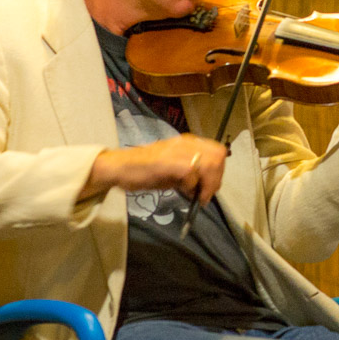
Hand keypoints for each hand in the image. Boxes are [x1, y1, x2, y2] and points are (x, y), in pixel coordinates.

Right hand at [85, 134, 226, 203]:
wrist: (119, 167)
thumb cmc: (144, 170)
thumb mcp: (173, 169)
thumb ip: (191, 173)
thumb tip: (206, 186)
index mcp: (188, 143)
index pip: (217, 151)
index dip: (219, 170)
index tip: (211, 187)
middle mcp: (186, 143)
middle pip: (218, 156)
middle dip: (216, 178)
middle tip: (205, 194)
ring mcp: (178, 151)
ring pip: (209, 163)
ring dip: (207, 184)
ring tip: (196, 196)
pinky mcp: (169, 162)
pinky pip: (192, 173)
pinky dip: (191, 186)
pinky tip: (183, 192)